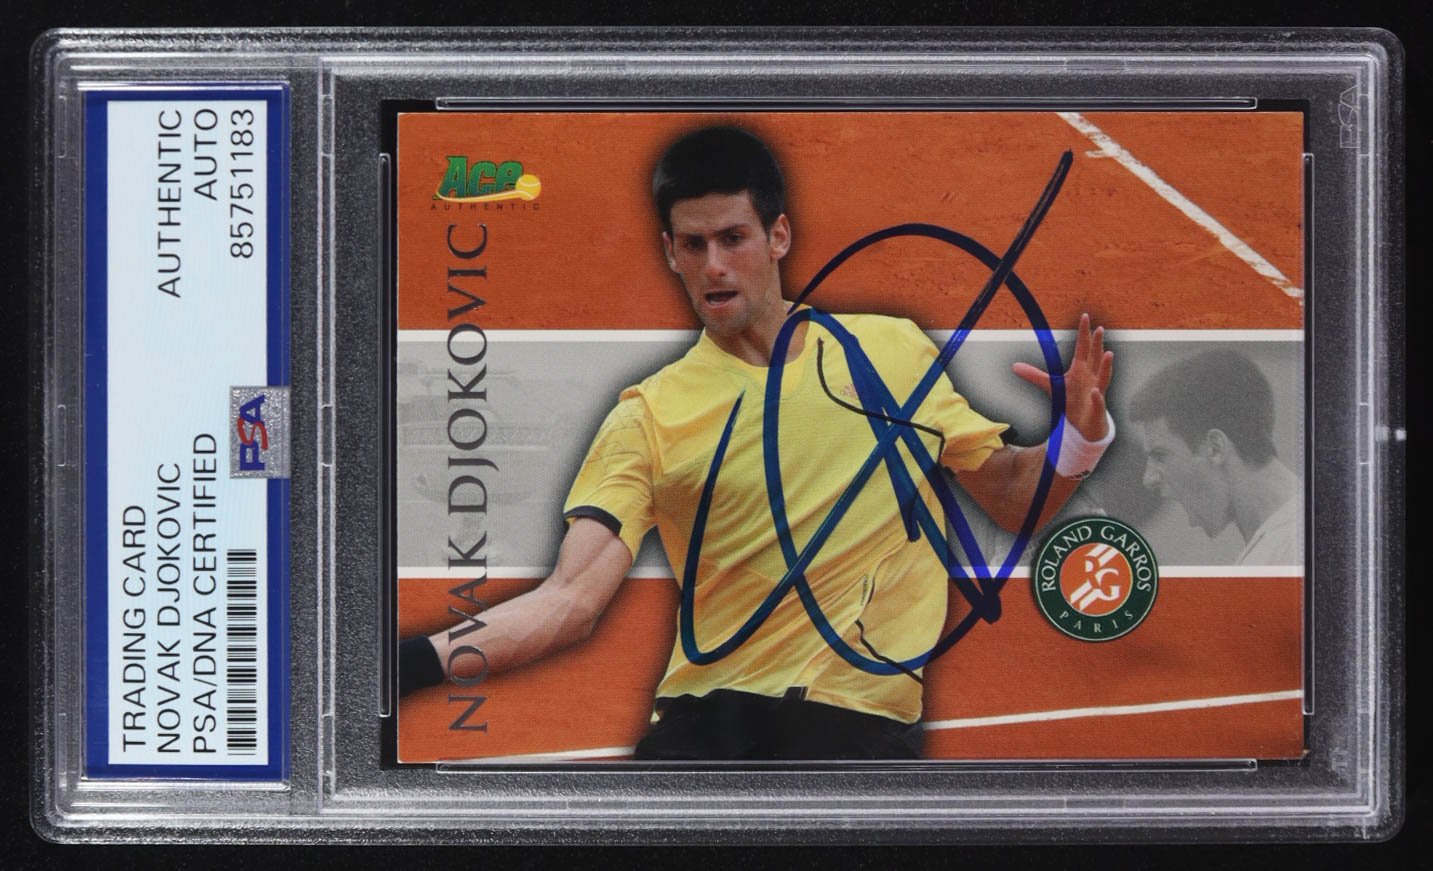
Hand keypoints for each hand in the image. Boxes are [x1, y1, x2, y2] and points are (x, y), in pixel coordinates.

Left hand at [1012, 312, 1113, 440]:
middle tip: (1099, 328)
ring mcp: (1096, 391)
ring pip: (1103, 376)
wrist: (1085, 424)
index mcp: (1081, 369)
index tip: (1085, 317)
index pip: (1082, 347)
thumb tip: (1014, 366)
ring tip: (1109, 354)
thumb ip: (1035, 375)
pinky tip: (1096, 391)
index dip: (1084, 333)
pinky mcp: (1097, 407)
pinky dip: (1097, 397)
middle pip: (1095, 357)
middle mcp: (1091, 376)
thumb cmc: (1073, 402)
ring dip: (1106, 366)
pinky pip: (1098, 401)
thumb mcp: (1051, 386)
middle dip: (1097, 344)